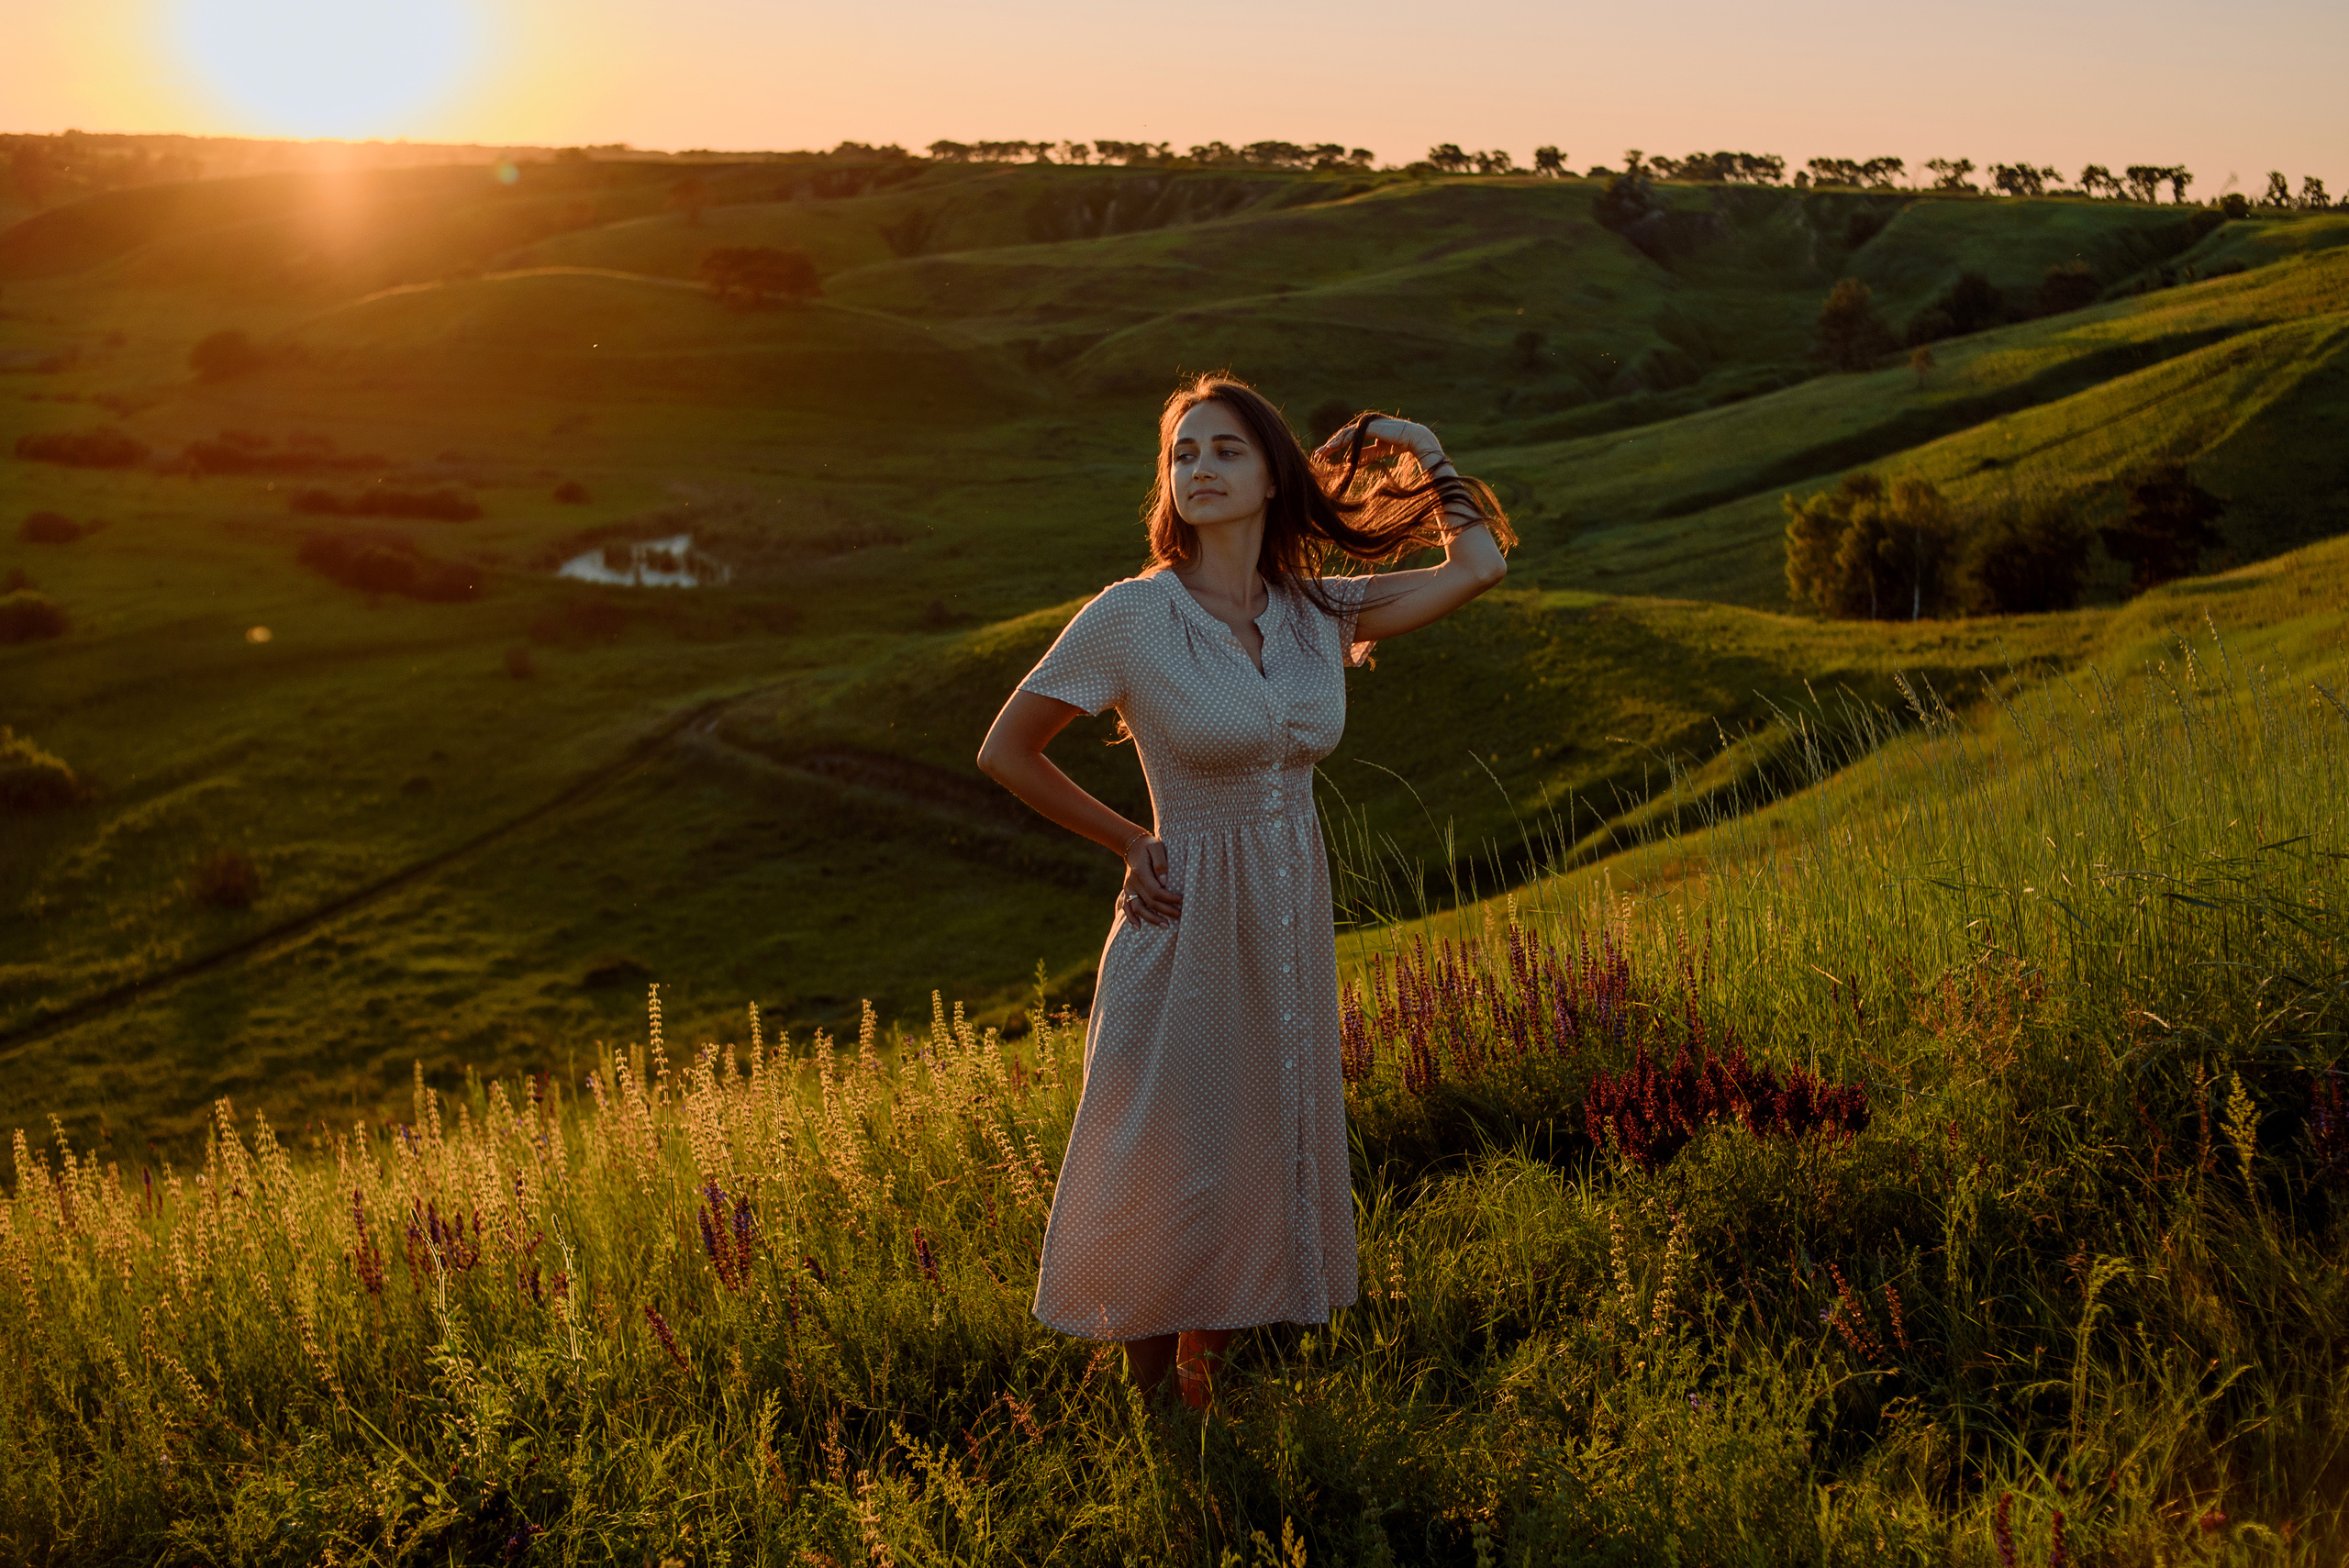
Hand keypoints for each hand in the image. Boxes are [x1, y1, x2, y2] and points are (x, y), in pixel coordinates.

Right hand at [1119, 834, 1181, 926]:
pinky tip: (1139, 928)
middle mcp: (1133, 882)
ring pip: (1138, 908)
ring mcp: (1129, 888)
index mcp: (1141, 872)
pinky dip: (1131, 918)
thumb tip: (1165, 882)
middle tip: (1180, 915)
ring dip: (1152, 919)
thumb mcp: (1157, 847)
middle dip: (1166, 910)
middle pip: (1149, 902)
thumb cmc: (1149, 845)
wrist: (1132, 845)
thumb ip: (1161, 863)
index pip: (1156, 890)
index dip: (1169, 898)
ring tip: (1166, 926)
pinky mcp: (1127, 891)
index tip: (1182, 900)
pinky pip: (1126, 907)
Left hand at [1312, 414, 1442, 468]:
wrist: (1414, 439)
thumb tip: (1348, 459)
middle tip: (1317, 456)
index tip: (1325, 455)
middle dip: (1329, 446)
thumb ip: (1365, 453)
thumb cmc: (1399, 444)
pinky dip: (1341, 442)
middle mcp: (1365, 424)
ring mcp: (1367, 424)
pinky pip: (1352, 436)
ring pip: (1344, 435)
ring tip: (1321, 454)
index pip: (1347, 437)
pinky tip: (1332, 449)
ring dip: (1331, 445)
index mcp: (1367, 428)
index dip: (1336, 446)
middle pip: (1343, 435)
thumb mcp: (1378, 450)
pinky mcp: (1369, 427)